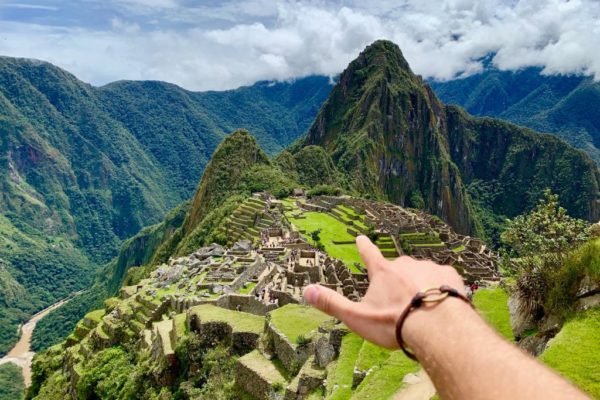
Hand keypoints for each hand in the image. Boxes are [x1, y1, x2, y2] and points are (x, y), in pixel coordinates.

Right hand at [303, 235, 464, 348]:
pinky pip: (442, 280)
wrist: (438, 328)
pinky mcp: (450, 275)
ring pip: (421, 274)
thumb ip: (332, 304)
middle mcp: (405, 263)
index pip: (369, 254)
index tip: (361, 237)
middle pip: (398, 268)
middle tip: (400, 305)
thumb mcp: (358, 317)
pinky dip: (440, 289)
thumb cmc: (395, 323)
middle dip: (397, 281)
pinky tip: (441, 306)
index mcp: (383, 271)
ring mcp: (429, 267)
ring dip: (420, 287)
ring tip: (422, 310)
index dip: (364, 246)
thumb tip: (306, 291)